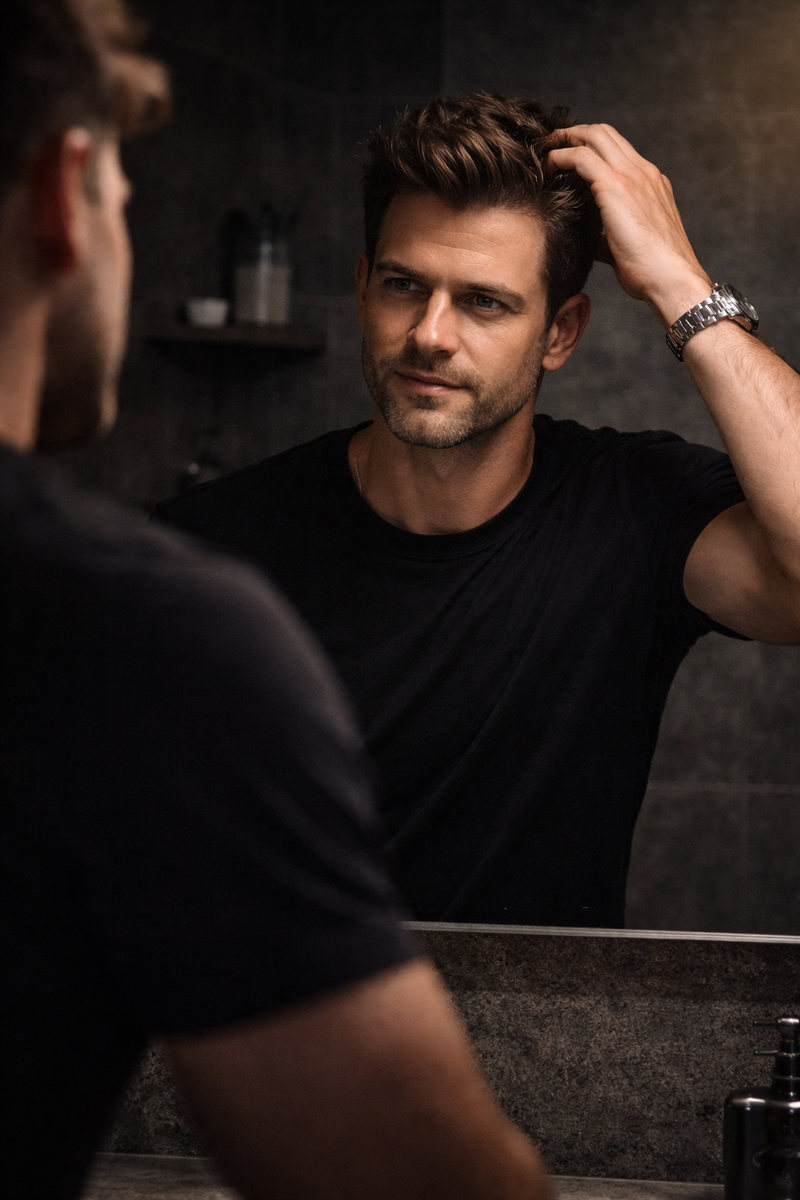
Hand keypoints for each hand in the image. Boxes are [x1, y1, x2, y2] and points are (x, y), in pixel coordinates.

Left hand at [548, 124, 711, 325]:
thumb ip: (607, 236)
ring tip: (544, 150)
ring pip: (595, 136)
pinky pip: (582, 157)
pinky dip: (561, 156)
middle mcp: (644, 173)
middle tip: (550, 143)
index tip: (568, 156)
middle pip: (605, 133)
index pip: (618, 150)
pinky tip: (546, 167)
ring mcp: (633, 176)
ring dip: (565, 139)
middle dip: (574, 133)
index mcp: (651, 184)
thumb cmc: (653, 272)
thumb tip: (590, 241)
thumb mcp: (627, 247)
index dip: (590, 146)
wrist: (672, 279)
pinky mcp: (617, 187)